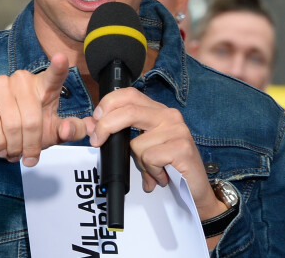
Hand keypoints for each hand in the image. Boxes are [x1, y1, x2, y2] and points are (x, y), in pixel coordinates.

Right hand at [0, 53, 87, 166]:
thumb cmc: (24, 131)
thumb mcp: (51, 133)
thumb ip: (71, 130)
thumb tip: (84, 128)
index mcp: (43, 86)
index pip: (54, 76)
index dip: (58, 67)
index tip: (61, 58)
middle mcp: (22, 79)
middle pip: (32, 119)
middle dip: (30, 145)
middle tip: (26, 156)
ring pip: (12, 124)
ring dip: (13, 147)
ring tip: (13, 151)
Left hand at [88, 87, 222, 219]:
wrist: (195, 189)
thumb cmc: (166, 166)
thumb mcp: (139, 147)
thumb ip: (118, 134)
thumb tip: (90, 124)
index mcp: (157, 111)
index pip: (129, 94)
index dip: (108, 103)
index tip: (95, 119)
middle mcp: (168, 115)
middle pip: (128, 111)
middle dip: (106, 126)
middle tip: (96, 141)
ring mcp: (177, 130)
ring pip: (136, 144)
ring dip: (140, 163)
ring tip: (154, 169)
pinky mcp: (182, 147)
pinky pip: (149, 158)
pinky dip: (151, 172)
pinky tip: (163, 175)